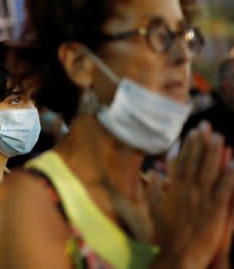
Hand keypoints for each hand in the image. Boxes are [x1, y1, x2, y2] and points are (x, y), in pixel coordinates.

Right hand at [149, 122, 233, 267]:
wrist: (179, 254)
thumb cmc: (167, 234)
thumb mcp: (155, 209)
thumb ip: (154, 189)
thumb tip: (154, 173)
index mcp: (174, 188)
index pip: (181, 162)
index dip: (187, 146)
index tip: (191, 133)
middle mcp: (187, 190)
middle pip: (195, 162)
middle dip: (201, 143)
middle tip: (207, 127)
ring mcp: (201, 199)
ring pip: (209, 171)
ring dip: (215, 154)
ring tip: (220, 138)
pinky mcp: (215, 210)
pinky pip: (224, 190)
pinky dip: (229, 176)